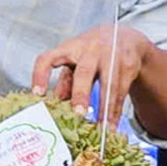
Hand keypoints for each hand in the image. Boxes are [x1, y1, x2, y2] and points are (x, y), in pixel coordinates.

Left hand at [33, 25, 151, 127]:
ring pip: (109, 84)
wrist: (126, 37)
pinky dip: (116, 110)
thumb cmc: (92, 52)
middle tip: (78, 113)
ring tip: (101, 128)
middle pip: (84, 72)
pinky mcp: (129, 65)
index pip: (48, 58)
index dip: (40, 74)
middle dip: (81, 93)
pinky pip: (122, 91)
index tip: (37, 94)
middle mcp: (90, 49)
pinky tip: (112, 124)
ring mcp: (112, 56)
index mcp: (69, 48)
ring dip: (105, 108)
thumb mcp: (76, 61)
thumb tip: (56, 103)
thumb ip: (66, 81)